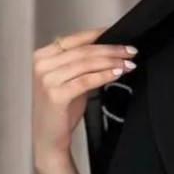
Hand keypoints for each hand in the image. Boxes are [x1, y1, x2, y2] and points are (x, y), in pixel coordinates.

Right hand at [32, 27, 137, 172]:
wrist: (49, 138)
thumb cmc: (60, 111)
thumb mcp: (69, 81)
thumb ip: (81, 65)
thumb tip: (109, 51)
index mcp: (43, 56)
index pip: (75, 39)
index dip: (99, 35)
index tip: (119, 34)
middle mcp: (43, 65)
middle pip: (83, 50)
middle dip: (111, 49)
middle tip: (130, 51)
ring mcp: (47, 79)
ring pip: (86, 63)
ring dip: (111, 62)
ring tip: (128, 63)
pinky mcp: (55, 94)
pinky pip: (86, 81)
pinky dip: (104, 76)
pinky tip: (117, 73)